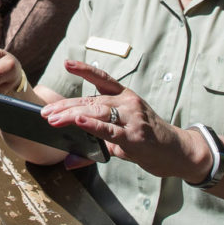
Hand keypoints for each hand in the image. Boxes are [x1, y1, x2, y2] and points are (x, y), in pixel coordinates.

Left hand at [40, 60, 202, 178]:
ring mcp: (132, 117)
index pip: (102, 78)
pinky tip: (79, 121)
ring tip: (54, 120)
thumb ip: (95, 145)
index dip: (84, 70)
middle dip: (66, 106)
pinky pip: (110, 129)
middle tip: (46, 113)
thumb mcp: (120, 139)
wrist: (177, 152)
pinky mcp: (135, 135)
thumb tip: (69, 161)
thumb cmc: (148, 142)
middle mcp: (128, 102)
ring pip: (97, 112)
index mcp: (124, 97)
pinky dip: (92, 125)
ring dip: (72, 116)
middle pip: (91, 100)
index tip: (67, 63)